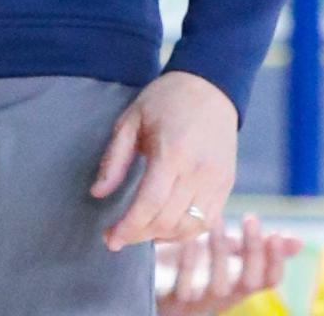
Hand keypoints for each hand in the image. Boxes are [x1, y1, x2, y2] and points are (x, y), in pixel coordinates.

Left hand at [90, 71, 236, 247]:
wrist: (210, 86)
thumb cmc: (166, 100)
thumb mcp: (131, 119)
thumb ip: (115, 158)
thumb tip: (97, 193)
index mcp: (172, 152)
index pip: (149, 203)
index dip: (128, 227)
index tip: (109, 238)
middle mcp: (199, 171)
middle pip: (167, 220)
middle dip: (139, 234)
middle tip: (117, 235)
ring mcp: (217, 180)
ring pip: (188, 228)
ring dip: (161, 236)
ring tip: (140, 229)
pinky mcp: (226, 184)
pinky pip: (207, 222)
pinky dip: (184, 231)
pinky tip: (165, 226)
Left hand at [157, 214, 302, 314]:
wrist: (151, 278)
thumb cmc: (194, 263)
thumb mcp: (227, 253)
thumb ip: (255, 247)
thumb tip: (297, 240)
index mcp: (238, 284)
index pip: (268, 281)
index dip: (276, 261)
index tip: (276, 232)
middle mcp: (222, 296)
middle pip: (247, 282)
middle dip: (252, 251)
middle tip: (251, 218)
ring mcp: (198, 300)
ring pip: (218, 285)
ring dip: (220, 251)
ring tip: (218, 218)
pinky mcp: (172, 300)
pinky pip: (183, 284)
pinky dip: (188, 261)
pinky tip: (189, 237)